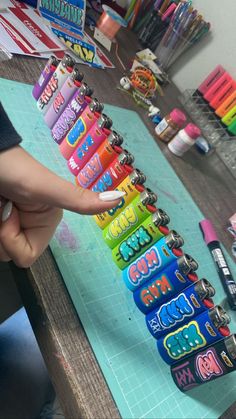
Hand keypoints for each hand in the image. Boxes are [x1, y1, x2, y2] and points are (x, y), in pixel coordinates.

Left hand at [0, 146, 123, 266]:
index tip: (10, 214)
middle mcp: (31, 226)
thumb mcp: (46, 186)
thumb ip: (79, 199)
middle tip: (2, 207)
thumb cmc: (15, 167)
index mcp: (46, 223)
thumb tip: (120, 198)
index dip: (13, 240)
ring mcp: (13, 225)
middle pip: (10, 254)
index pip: (26, 256)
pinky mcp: (2, 222)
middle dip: (1, 234)